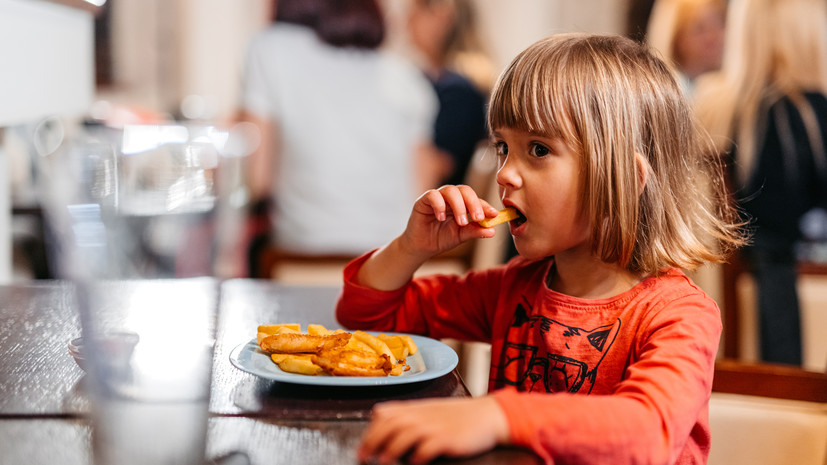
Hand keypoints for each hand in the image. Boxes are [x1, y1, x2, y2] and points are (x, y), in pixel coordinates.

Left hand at [357, 396, 509, 464]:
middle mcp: (421, 415)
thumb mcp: (430, 410)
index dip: (370, 430)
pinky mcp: (447, 439)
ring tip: (382, 462)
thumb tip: (383, 420)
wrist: (487, 415)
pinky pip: (427, 448)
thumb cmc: (459, 416)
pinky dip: (417, 457)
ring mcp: (434, 426)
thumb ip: (408, 415)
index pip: (384, 414)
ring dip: (390, 450)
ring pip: (404, 435)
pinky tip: (414, 464)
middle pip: (389, 424)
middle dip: (372, 442)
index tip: (362, 447)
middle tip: (363, 457)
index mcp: (415, 408)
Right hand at [399, 185, 500, 259]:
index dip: (485, 206)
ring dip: (458, 205)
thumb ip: (474, 231)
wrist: (422, 247)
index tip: (494, 214)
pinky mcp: (423, 200)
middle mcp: (451, 198)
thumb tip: (492, 231)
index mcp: (462, 204)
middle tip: (478, 217)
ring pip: (450, 190)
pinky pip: (432, 195)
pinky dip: (439, 205)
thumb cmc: (441, 238)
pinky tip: (441, 217)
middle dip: (474, 203)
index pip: (476, 200)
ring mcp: (437, 197)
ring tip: (461, 222)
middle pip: (465, 190)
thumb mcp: (461, 236)